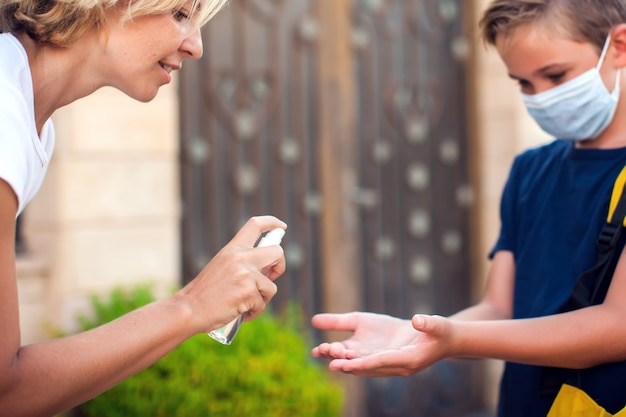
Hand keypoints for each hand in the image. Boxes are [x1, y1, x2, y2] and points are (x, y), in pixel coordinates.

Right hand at [175, 216, 286, 333]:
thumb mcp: (221, 268)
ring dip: (262, 299)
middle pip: (277, 251)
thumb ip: (242, 265)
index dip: (272, 222)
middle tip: (271, 277)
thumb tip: (270, 271)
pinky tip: (240, 313)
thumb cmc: (203, 294)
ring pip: (271, 286)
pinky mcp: (248, 291)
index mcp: (232, 249)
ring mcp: (245, 273)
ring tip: (244, 305)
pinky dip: (254, 312)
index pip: (255, 225)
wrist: (188, 309)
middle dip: (280, 266)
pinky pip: (262, 304)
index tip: (281, 226)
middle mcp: (240, 257)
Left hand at [311, 312, 453, 376]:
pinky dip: (345, 354)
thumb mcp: (436, 325)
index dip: (366, 362)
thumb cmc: (440, 332)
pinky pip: (360, 357)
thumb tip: (417, 320)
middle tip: (331, 361)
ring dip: (342, 359)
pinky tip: (327, 349)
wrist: (439, 338)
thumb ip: (427, 324)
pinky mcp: (381, 356)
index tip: (349, 362)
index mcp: (410, 360)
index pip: (384, 362)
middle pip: (368, 366)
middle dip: (349, 364)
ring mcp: (387, 363)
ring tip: (321, 352)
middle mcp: (395, 366)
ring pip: (361, 363)